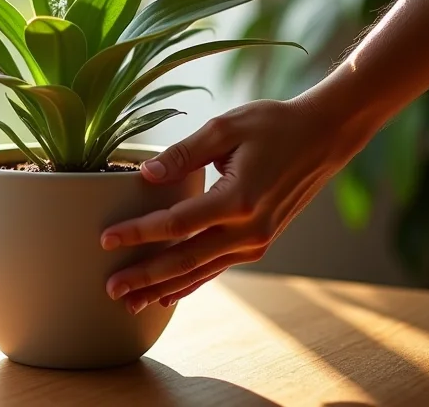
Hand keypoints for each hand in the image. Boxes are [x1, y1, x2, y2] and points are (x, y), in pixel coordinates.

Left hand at [100, 97, 373, 313]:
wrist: (322, 138)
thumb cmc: (273, 126)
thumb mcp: (225, 128)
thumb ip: (184, 153)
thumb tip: (145, 174)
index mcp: (237, 198)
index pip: (176, 224)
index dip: (139, 233)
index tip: (106, 239)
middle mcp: (248, 229)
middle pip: (185, 259)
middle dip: (145, 275)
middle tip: (110, 287)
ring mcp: (257, 241)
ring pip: (200, 271)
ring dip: (164, 286)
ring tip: (131, 302)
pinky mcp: (259, 242)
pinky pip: (217, 268)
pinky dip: (191, 283)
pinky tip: (169, 293)